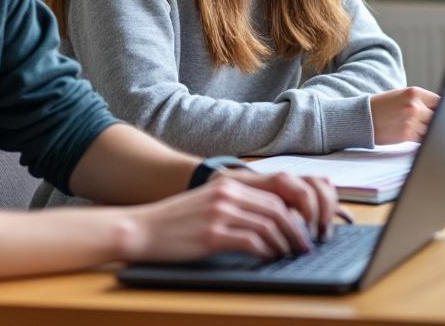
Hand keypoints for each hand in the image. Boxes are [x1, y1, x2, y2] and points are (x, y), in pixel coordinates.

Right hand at [122, 173, 329, 261]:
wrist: (140, 228)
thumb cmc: (175, 222)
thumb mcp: (208, 204)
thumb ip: (236, 206)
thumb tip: (268, 223)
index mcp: (229, 185)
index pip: (274, 197)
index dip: (293, 215)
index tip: (301, 230)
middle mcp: (228, 195)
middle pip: (277, 210)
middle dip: (296, 230)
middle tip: (304, 247)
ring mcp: (220, 213)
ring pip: (268, 225)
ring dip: (284, 243)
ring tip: (290, 255)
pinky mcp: (211, 234)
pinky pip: (251, 242)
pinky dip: (265, 252)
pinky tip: (268, 258)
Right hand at [371, 87, 439, 143]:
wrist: (362, 118)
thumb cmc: (382, 106)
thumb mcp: (402, 95)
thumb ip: (420, 100)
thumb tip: (441, 110)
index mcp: (414, 92)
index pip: (439, 100)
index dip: (441, 108)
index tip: (442, 113)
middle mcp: (414, 105)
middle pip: (437, 116)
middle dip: (436, 121)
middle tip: (432, 124)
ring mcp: (411, 121)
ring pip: (431, 129)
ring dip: (429, 131)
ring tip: (419, 129)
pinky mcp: (407, 135)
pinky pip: (423, 139)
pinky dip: (423, 140)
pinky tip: (416, 136)